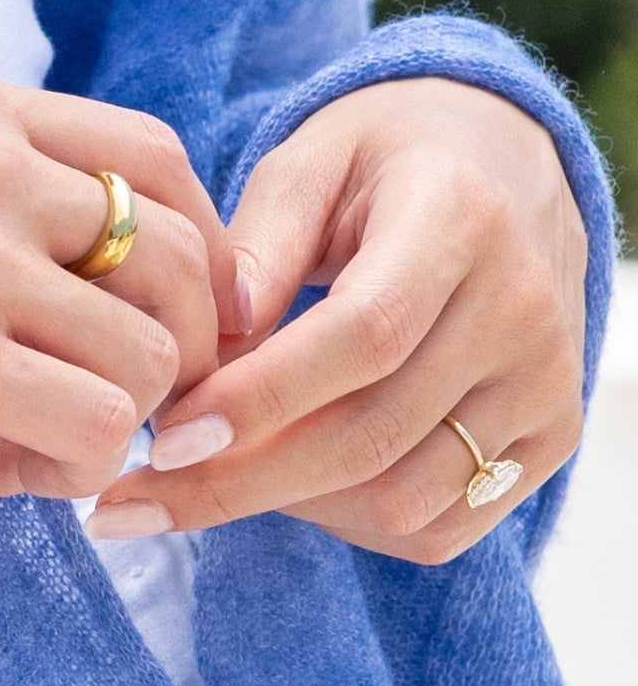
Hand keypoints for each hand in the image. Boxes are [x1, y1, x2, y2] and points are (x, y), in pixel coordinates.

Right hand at [0, 71, 237, 476]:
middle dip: (180, 351)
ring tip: (34, 453)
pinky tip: (5, 477)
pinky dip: (78, 467)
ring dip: (120, 422)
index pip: (151, 156)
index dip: (195, 247)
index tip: (168, 320)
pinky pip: (96, 423)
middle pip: (178, 256)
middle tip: (119, 410)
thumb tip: (50, 237)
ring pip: (150, 350)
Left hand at [83, 77, 585, 562]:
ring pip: (402, 499)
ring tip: (201, 479)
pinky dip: (346, 524)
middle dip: (238, 481)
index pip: (363, 334)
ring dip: (284, 505)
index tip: (161, 439)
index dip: (258, 399)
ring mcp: (546, 383)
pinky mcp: (551, 436)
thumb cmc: (384, 162)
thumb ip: (254, 244)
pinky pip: (439, 526)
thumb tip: (207, 337)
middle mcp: (522, 309)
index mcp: (461, 218)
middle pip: (373, 435)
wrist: (510, 168)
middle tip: (134, 497)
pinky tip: (283, 485)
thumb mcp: (309, 160)